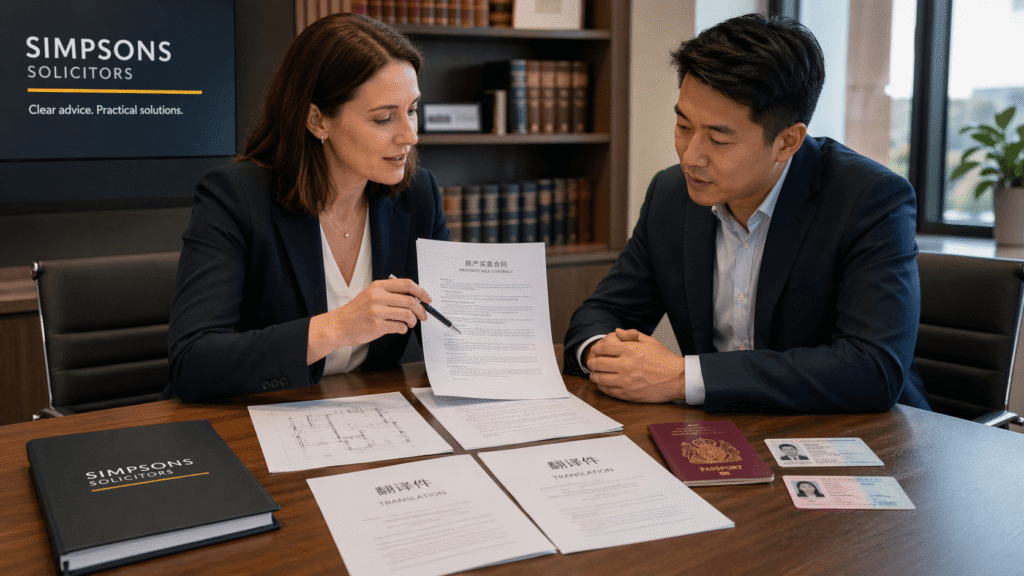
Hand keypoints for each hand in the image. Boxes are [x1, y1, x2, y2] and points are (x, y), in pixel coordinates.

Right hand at [307, 278, 429, 363]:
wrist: (339, 325)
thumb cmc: (357, 312)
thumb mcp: (371, 294)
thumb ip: (390, 293)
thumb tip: (415, 297)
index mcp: (378, 286)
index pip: (407, 284)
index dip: (421, 292)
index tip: (427, 299)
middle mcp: (378, 297)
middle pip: (410, 301)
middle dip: (421, 310)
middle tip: (423, 316)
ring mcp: (377, 311)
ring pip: (407, 314)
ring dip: (413, 321)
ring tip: (410, 323)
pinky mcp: (377, 326)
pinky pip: (400, 327)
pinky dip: (403, 329)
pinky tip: (399, 328)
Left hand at [586, 328, 685, 402]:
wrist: (678, 379)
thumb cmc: (665, 360)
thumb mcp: (650, 341)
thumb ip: (631, 334)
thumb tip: (616, 332)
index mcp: (630, 350)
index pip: (603, 348)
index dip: (596, 349)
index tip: (596, 351)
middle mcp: (625, 365)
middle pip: (597, 364)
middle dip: (592, 362)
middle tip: (593, 363)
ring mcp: (625, 381)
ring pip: (599, 379)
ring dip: (595, 375)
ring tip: (596, 374)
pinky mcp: (628, 394)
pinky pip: (607, 391)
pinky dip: (602, 387)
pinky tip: (604, 384)